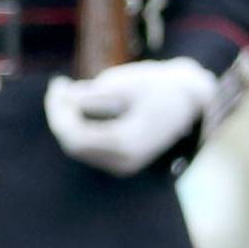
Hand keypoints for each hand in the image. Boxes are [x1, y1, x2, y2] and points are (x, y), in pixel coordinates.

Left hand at [45, 58, 215, 177]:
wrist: (191, 99)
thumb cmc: (161, 86)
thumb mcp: (127, 82)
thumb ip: (94, 93)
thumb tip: (63, 98)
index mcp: (127, 143)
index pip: (76, 138)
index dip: (59, 113)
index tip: (58, 85)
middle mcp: (123, 162)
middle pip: (74, 145)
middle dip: (60, 115)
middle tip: (58, 85)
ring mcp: (122, 165)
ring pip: (78, 147)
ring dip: (66, 120)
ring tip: (64, 89)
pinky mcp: (120, 160)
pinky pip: (89, 146)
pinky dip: (77, 125)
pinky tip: (75, 102)